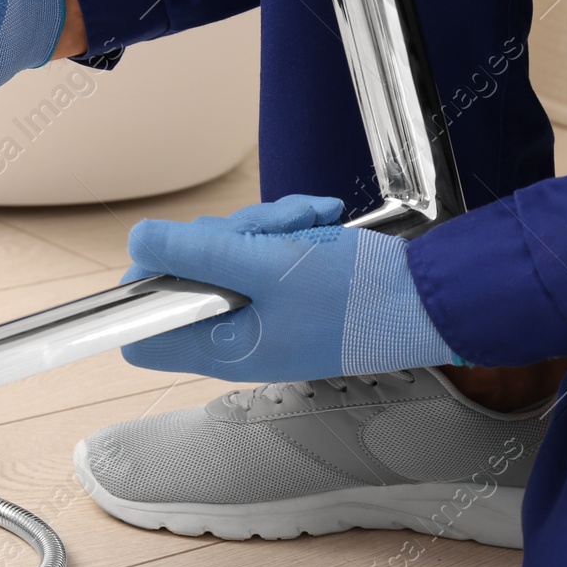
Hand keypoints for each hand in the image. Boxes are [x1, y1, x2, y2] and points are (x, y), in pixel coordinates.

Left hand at [121, 194, 460, 381]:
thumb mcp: (268, 265)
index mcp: (222, 345)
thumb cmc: (359, 299)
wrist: (429, 297)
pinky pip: (263, 249)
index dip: (143, 290)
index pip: (141, 334)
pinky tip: (317, 221)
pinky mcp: (285, 290)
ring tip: (306, 224)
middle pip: (187, 275)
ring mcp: (262, 312)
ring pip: (228, 252)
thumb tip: (137, 242)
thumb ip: (195, 253)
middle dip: (223, 237)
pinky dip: (287, 229)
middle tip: (266, 235)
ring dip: (264, 226)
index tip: (167, 254)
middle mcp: (236, 334)